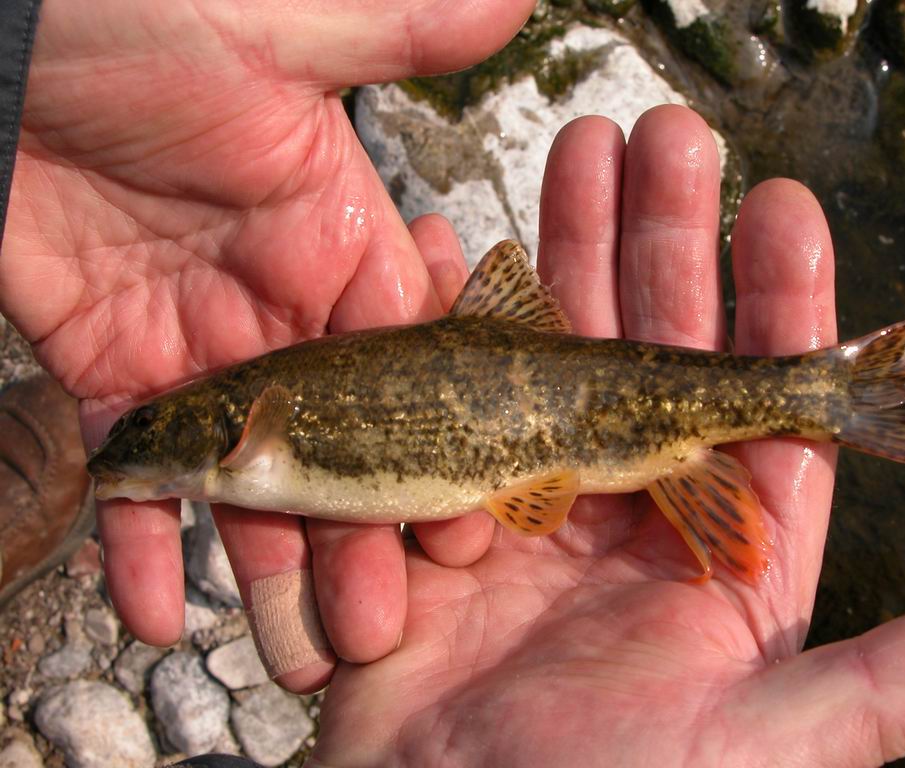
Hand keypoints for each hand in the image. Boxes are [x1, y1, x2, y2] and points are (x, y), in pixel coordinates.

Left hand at [0, 0, 533, 689]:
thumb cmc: (124, 12)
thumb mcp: (271, 18)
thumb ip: (394, 28)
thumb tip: (517, 1)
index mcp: (339, 235)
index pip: (414, 360)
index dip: (446, 446)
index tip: (469, 525)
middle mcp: (283, 307)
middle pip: (343, 442)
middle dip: (367, 535)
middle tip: (379, 620)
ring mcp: (199, 349)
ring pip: (254, 477)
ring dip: (273, 563)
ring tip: (297, 648)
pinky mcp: (111, 374)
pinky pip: (138, 477)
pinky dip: (142, 545)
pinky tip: (159, 613)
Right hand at [305, 107, 904, 765]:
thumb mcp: (750, 751)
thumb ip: (876, 693)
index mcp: (718, 552)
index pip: (763, 400)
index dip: (778, 301)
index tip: (781, 204)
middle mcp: (631, 506)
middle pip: (656, 346)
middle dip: (666, 237)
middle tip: (665, 137)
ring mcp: (534, 494)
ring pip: (562, 347)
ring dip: (571, 248)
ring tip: (578, 150)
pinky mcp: (449, 500)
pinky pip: (455, 388)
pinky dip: (457, 314)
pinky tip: (457, 244)